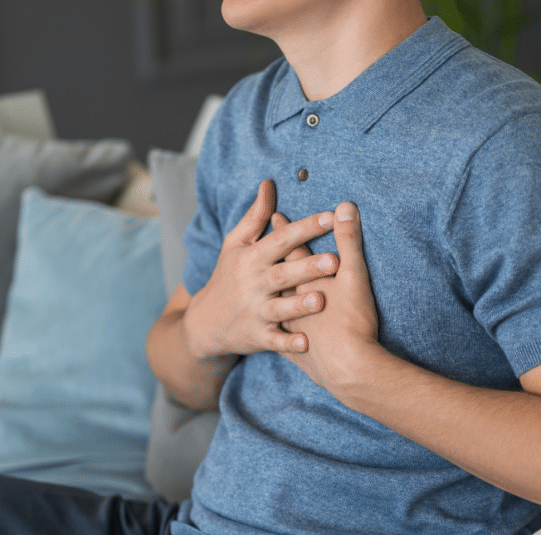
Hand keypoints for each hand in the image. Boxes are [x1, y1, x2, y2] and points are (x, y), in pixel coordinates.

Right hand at [182, 180, 339, 358]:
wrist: (204, 324)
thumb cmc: (227, 277)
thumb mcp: (235, 245)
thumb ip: (256, 217)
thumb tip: (269, 184)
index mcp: (252, 258)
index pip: (280, 239)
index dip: (304, 228)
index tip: (330, 217)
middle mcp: (252, 283)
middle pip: (282, 273)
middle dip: (307, 267)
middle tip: (335, 260)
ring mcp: (254, 311)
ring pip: (279, 307)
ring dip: (299, 305)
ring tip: (321, 299)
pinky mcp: (255, 336)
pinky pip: (274, 340)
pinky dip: (288, 343)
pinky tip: (307, 344)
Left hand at [278, 202, 379, 390]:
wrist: (347, 369)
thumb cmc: (353, 321)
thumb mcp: (354, 275)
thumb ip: (349, 240)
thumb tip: (345, 207)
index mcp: (302, 280)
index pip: (290, 248)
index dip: (284, 231)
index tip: (274, 217)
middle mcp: (289, 301)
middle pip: (276, 275)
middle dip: (270, 260)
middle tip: (260, 248)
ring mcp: (289, 327)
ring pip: (274, 307)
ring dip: (271, 297)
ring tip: (265, 290)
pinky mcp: (294, 352)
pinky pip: (280, 339)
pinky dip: (278, 332)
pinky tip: (275, 331)